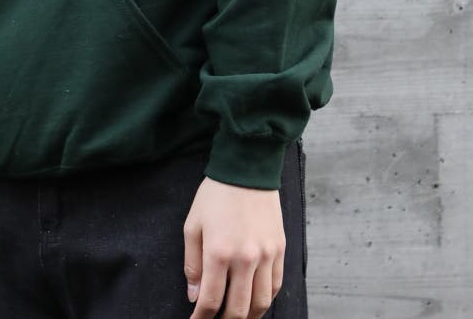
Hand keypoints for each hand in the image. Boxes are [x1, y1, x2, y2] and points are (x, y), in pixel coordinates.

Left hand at [183, 176, 284, 318]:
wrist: (247, 168)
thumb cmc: (216, 195)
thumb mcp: (193, 225)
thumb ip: (192, 263)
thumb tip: (194, 295)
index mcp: (219, 252)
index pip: (211, 301)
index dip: (202, 318)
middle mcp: (245, 258)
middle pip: (238, 310)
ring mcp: (266, 255)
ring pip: (261, 303)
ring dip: (248, 316)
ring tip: (236, 315)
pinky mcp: (280, 249)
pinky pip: (276, 286)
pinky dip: (265, 299)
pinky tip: (255, 300)